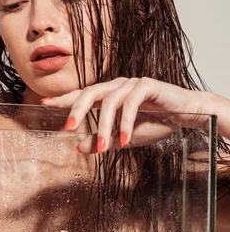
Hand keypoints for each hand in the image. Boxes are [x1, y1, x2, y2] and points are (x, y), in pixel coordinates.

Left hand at [42, 77, 210, 152]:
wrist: (187, 115)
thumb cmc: (156, 123)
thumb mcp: (123, 138)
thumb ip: (102, 140)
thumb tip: (77, 146)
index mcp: (109, 95)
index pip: (82, 95)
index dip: (63, 99)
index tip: (44, 103)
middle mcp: (117, 86)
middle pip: (90, 93)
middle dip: (76, 109)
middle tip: (68, 128)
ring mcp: (131, 83)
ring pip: (110, 103)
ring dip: (106, 127)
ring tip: (105, 147)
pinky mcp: (147, 85)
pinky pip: (131, 104)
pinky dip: (126, 123)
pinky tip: (125, 140)